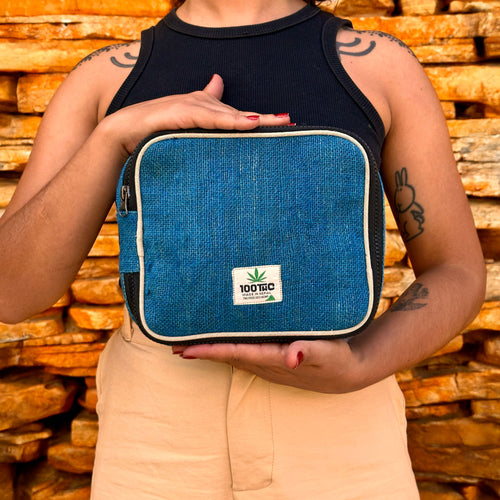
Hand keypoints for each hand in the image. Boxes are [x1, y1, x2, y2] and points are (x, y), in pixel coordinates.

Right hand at [101, 74, 291, 159]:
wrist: (125, 133)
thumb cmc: (155, 131)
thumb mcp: (185, 124)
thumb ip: (203, 111)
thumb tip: (216, 88)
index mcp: (207, 112)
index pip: (239, 117)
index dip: (262, 120)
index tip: (286, 124)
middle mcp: (203, 106)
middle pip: (241, 115)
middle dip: (268, 120)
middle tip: (294, 123)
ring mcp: (193, 108)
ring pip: (232, 116)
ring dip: (257, 119)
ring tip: (281, 123)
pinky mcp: (182, 113)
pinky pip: (212, 119)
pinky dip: (232, 121)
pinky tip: (251, 122)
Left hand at [173, 339, 364, 393]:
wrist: (350, 371)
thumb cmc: (338, 359)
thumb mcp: (328, 352)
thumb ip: (309, 352)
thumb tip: (292, 357)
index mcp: (275, 359)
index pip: (236, 353)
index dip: (209, 351)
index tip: (185, 349)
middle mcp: (267, 364)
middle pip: (227, 356)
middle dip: (201, 351)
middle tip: (173, 344)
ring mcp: (270, 364)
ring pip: (234, 356)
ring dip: (211, 351)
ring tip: (189, 344)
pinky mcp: (276, 360)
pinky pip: (245, 354)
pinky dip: (228, 348)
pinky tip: (223, 341)